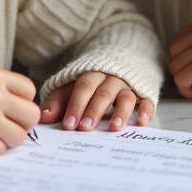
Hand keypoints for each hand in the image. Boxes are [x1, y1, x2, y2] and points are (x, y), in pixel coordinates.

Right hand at [0, 67, 39, 156]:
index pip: (30, 91)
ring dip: (5, 140)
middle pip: (31, 115)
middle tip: (0, 127)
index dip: (21, 104)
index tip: (9, 111)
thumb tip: (29, 112)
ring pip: (20, 137)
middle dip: (19, 125)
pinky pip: (1, 151)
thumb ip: (2, 91)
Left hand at [39, 71, 155, 131]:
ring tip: (113, 128)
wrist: (118, 63)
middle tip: (85, 127)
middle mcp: (111, 79)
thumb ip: (58, 102)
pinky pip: (147, 101)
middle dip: (94, 110)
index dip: (76, 105)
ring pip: (125, 97)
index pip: (83, 88)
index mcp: (91, 75)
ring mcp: (129, 86)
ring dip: (120, 112)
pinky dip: (145, 110)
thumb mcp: (71, 88)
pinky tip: (141, 122)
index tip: (69, 124)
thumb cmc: (90, 83)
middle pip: (103, 93)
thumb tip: (44, 117)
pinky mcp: (143, 93)